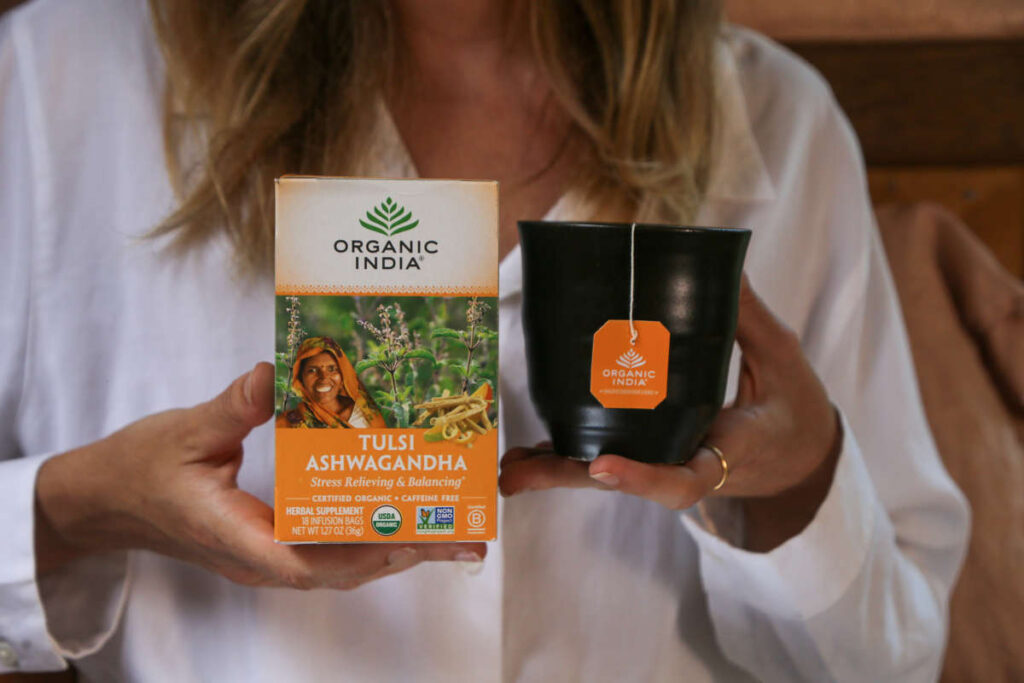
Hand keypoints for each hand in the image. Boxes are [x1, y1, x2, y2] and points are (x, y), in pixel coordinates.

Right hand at [35, 363, 484, 588]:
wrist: (107, 499)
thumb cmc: (140, 469)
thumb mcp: (185, 432)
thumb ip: (230, 408)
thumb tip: (268, 374)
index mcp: (238, 538)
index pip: (310, 561)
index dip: (367, 553)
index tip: (418, 538)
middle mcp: (260, 557)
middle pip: (344, 568)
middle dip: (406, 553)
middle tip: (463, 536)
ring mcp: (266, 555)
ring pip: (341, 566)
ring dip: (395, 551)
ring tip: (448, 533)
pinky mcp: (269, 543)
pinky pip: (328, 552)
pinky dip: (368, 541)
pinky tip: (398, 520)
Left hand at [500, 277, 841, 549]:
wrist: (799, 459)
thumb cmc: (795, 410)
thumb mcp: (785, 361)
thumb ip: (751, 317)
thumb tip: (724, 265)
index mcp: (727, 451)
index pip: (683, 480)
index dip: (641, 477)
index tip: (602, 464)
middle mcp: (688, 464)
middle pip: (623, 480)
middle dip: (569, 476)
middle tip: (515, 472)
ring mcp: (669, 463)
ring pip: (608, 474)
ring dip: (556, 471)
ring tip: (508, 467)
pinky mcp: (658, 454)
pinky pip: (611, 458)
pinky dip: (571, 458)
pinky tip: (530, 454)